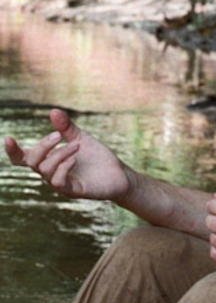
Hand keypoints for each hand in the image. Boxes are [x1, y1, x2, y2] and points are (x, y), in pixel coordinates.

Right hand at [4, 108, 129, 200]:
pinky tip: (74, 159)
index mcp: (48, 160)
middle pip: (32, 161)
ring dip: (59, 154)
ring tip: (77, 146)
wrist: (119, 174)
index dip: (13, 151)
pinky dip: (63, 167)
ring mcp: (61, 184)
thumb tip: (53, 111)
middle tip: (58, 136)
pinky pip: (57, 182)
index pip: (23, 158)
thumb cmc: (97, 158)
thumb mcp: (80, 138)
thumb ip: (66, 127)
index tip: (8, 138)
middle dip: (43, 145)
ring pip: (45, 169)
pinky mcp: (72, 191)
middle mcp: (50, 173)